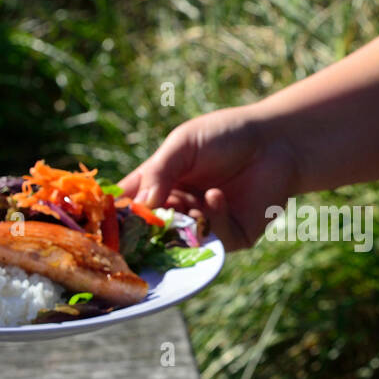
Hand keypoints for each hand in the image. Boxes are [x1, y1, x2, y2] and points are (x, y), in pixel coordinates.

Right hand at [119, 106, 302, 251]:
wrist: (277, 141)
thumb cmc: (226, 135)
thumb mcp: (183, 145)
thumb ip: (158, 173)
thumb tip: (138, 207)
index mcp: (160, 186)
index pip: (130, 206)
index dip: (117, 215)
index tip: (102, 223)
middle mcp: (179, 210)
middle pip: (151, 233)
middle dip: (146, 232)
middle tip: (143, 225)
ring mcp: (205, 226)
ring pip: (181, 243)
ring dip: (180, 226)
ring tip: (187, 203)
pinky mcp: (234, 237)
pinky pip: (214, 240)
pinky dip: (212, 219)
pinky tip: (216, 196)